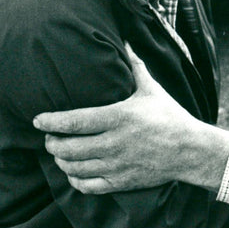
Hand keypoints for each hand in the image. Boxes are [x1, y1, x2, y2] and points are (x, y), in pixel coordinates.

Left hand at [33, 43, 228, 193]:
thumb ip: (135, 66)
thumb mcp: (152, 89)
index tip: (38, 119)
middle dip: (51, 142)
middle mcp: (115, 142)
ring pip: (74, 167)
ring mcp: (117, 164)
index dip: (52, 121)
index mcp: (120, 117)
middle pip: (68, 147)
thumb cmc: (169, 116)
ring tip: (59, 152)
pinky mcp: (121, 181)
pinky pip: (86, 185)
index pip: (75, 121)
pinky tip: (74, 170)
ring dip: (60, 160)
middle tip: (49, 136)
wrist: (190, 150)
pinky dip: (74, 179)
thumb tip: (126, 41)